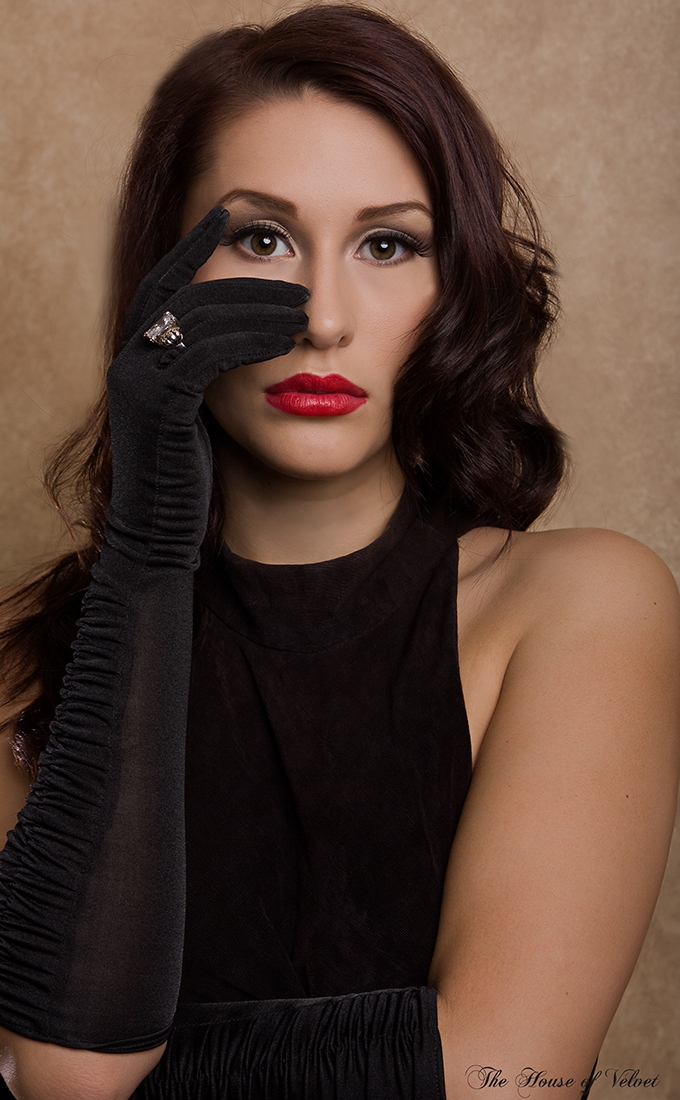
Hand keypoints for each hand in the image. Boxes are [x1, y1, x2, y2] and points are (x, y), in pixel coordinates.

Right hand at [105, 206, 308, 567]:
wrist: (159, 533)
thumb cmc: (185, 476)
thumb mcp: (194, 412)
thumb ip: (203, 368)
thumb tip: (245, 335)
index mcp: (136, 355)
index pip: (164, 282)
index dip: (195, 247)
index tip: (232, 219)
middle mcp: (128, 360)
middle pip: (186, 293)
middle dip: (243, 281)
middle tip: (294, 282)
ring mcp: (137, 381)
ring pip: (198, 318)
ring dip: (254, 309)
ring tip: (301, 310)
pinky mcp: (157, 406)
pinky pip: (205, 354)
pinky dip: (245, 339)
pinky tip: (280, 339)